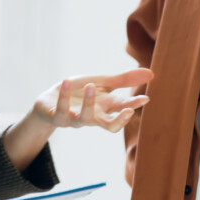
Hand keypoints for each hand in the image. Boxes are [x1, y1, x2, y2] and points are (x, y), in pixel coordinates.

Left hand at [33, 68, 153, 132]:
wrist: (48, 101)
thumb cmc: (78, 93)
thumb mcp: (102, 83)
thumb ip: (124, 81)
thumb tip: (151, 73)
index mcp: (105, 108)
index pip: (123, 109)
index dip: (134, 105)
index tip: (145, 99)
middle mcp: (93, 116)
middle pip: (110, 126)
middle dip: (120, 120)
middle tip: (129, 111)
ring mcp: (75, 119)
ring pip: (86, 119)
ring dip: (89, 104)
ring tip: (91, 86)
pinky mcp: (57, 117)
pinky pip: (61, 111)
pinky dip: (63, 97)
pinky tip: (66, 81)